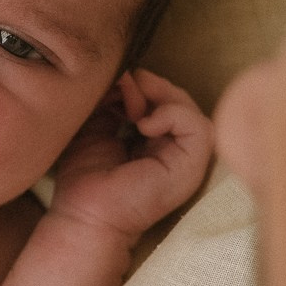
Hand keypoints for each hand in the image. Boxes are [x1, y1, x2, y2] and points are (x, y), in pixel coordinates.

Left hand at [48, 69, 213, 243]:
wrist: (86, 213)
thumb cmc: (86, 178)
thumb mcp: (96, 124)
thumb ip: (113, 98)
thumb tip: (126, 73)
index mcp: (155, 142)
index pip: (162, 99)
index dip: (141, 85)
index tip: (115, 87)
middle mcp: (175, 150)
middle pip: (178, 99)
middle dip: (150, 85)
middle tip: (125, 87)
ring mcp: (187, 159)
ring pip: (191, 108)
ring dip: (161, 95)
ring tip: (132, 108)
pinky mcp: (193, 166)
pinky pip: (198, 125)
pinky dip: (171, 114)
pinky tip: (143, 125)